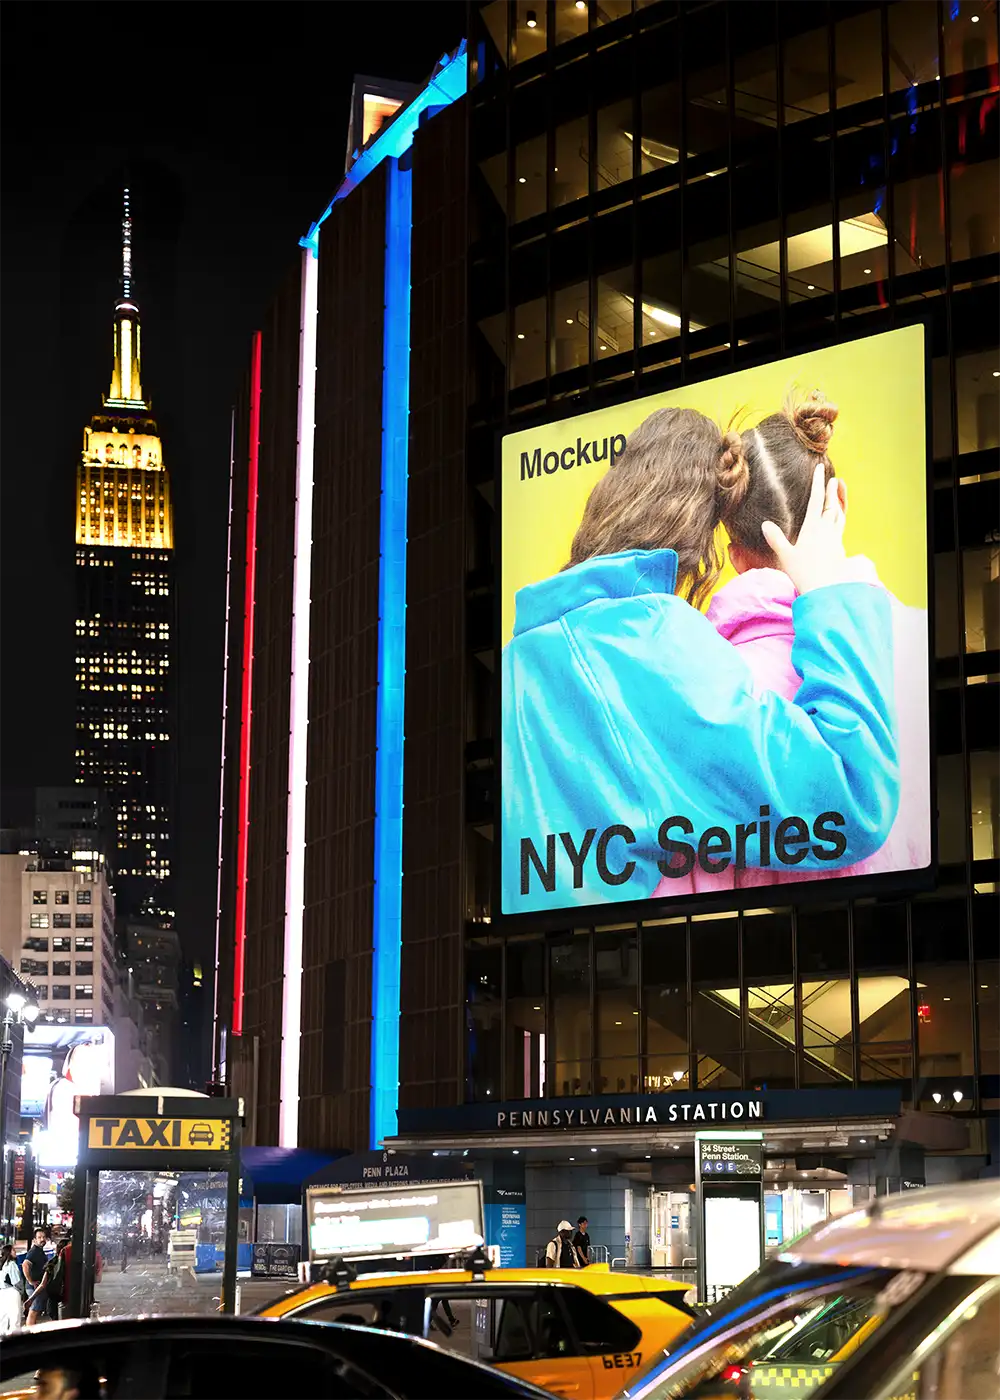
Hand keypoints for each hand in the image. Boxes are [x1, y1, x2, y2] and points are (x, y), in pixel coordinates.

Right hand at [762, 464, 847, 594]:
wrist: (826, 591)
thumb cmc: (803, 574)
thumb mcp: (785, 556)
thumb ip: (776, 538)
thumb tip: (765, 524)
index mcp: (813, 527)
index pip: (816, 500)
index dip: (818, 483)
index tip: (821, 468)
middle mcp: (827, 530)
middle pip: (831, 505)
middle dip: (831, 491)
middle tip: (834, 479)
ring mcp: (835, 539)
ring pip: (839, 516)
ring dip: (838, 504)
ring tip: (837, 497)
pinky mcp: (839, 550)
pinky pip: (840, 529)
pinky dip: (839, 521)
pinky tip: (836, 525)